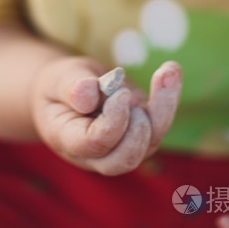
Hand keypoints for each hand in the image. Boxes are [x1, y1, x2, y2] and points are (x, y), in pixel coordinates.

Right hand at [30, 56, 180, 174]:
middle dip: (139, 131)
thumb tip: (89, 94)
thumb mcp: (58, 78)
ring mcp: (122, 146)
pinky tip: (171, 69)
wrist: (68, 92)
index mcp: (69, 141)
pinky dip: (168, 98)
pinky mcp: (140, 131)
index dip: (112, 123)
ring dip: (163, 108)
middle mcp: (98, 154)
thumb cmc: (59, 86)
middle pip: (126, 158)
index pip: (94, 145)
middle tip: (133, 97)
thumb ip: (71, 87)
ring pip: (149, 143)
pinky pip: (159, 123)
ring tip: (168, 72)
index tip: (121, 95)